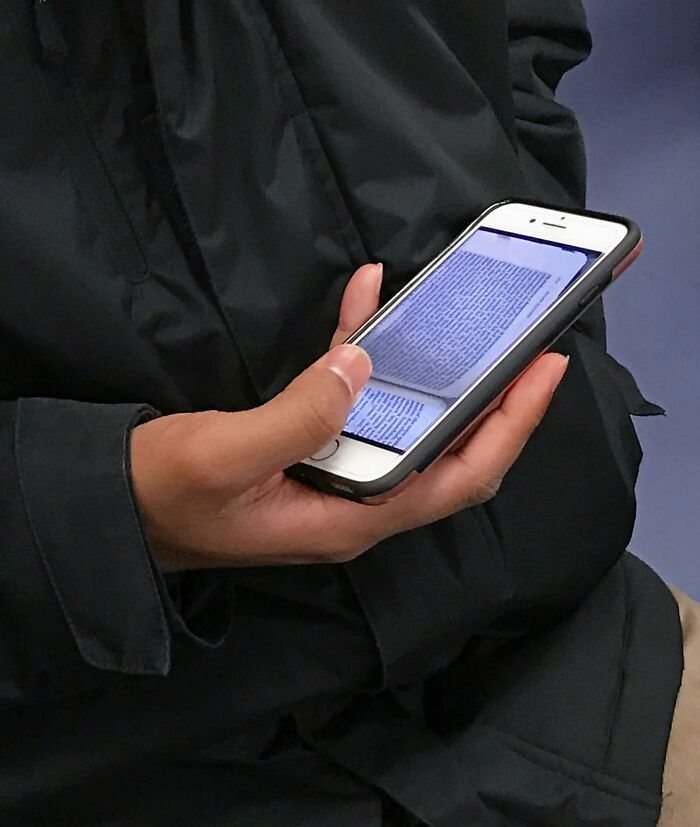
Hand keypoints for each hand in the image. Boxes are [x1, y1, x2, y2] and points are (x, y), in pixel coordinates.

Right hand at [130, 263, 567, 571]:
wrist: (119, 506)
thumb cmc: (166, 495)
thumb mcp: (225, 455)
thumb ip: (297, 416)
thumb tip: (360, 367)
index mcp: (351, 517)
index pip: (459, 478)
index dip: (509, 428)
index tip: (543, 370)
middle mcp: (357, 502)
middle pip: (452, 453)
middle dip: (496, 402)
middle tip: (529, 346)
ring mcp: (337, 476)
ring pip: (409, 422)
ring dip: (433, 370)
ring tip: (461, 318)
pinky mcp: (313, 448)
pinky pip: (357, 400)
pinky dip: (365, 353)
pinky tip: (366, 303)